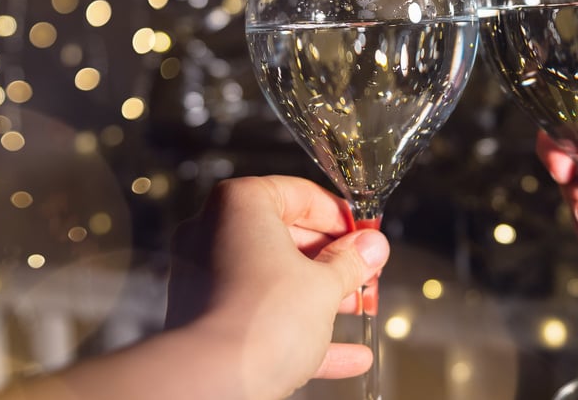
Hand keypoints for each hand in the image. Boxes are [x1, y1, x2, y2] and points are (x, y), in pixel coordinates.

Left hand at [166, 175, 389, 397]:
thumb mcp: (325, 284)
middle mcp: (213, 233)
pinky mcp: (206, 320)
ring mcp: (205, 279)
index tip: (367, 237)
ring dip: (320, 294)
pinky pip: (259, 315)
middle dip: (333, 261)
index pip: (300, 195)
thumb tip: (372, 246)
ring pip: (273, 277)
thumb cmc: (266, 318)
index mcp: (240, 206)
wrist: (213, 384)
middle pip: (286, 237)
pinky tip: (348, 355)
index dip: (341, 218)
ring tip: (360, 310)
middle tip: (366, 274)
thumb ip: (351, 261)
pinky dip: (299, 330)